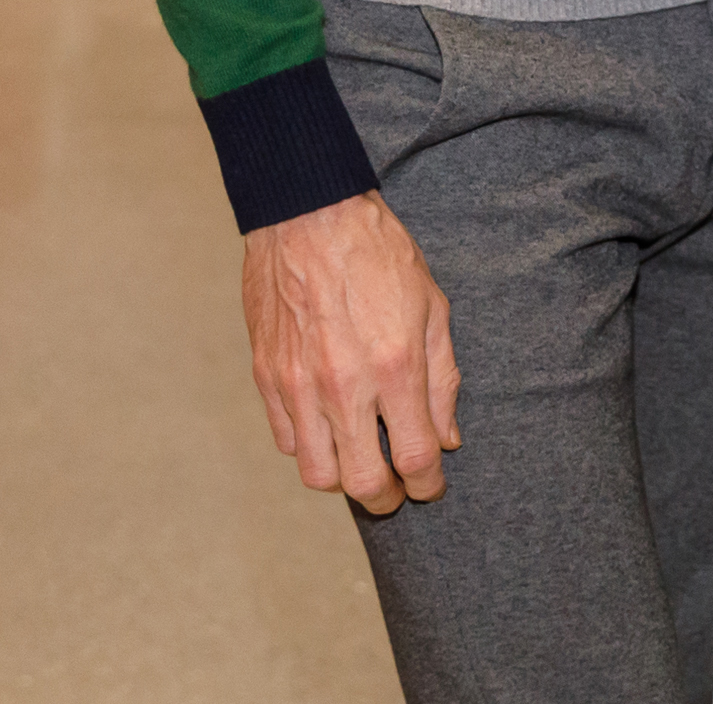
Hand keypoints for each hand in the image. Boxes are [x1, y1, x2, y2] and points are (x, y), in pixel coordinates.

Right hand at [240, 191, 459, 514]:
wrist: (309, 214)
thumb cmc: (377, 253)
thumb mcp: (432, 306)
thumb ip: (442, 379)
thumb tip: (446, 438)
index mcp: (394, 365)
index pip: (415, 457)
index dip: (428, 484)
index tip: (431, 485)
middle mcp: (342, 384)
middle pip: (362, 483)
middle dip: (387, 498)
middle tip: (398, 489)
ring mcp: (298, 385)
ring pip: (317, 473)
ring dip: (345, 479)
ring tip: (361, 461)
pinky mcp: (266, 376)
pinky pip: (286, 440)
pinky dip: (311, 448)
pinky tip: (329, 429)